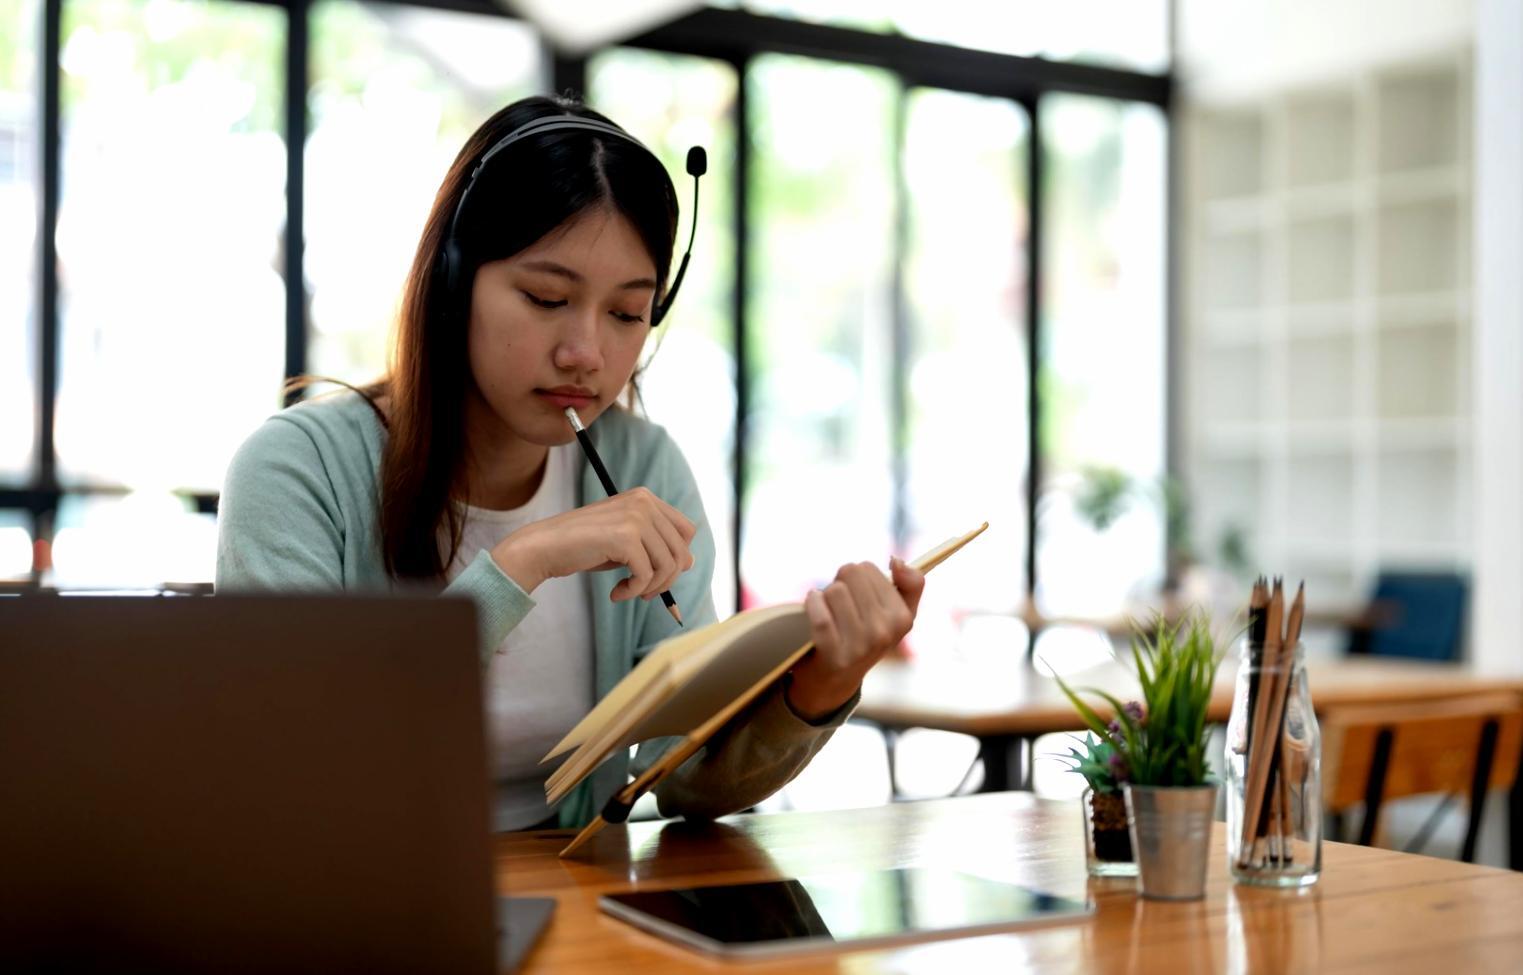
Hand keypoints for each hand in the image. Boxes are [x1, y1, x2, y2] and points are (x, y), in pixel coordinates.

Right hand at [490, 487, 696, 601]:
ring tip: (628, 593)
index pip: (686, 530)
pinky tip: (616, 593)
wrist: (545, 546)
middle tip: (644, 592)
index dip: (678, 557)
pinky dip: (634, 591)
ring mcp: (635, 517)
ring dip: (650, 588)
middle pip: (681, 550)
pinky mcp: (625, 537)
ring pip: (668, 565)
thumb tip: (690, 562)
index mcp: (645, 497)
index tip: (656, 575)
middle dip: (666, 578)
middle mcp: (643, 502)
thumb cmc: (584, 546)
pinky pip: (646, 575)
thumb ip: (655, 544)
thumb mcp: (625, 539)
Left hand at [787, 558, 925, 721]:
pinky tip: (813, 607)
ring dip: (825, 596)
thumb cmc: (865, 638)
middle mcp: (885, 632)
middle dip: (841, 583)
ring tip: (829, 612)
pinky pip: (819, 609)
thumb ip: (911, 584)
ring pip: (834, 590)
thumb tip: (897, 561)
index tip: (858, 595)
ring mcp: (860, 645)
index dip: (858, 577)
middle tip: (841, 605)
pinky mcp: (833, 653)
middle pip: (851, 573)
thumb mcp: (897, 615)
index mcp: (903, 618)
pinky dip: (811, 603)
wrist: (834, 681)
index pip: (869, 568)